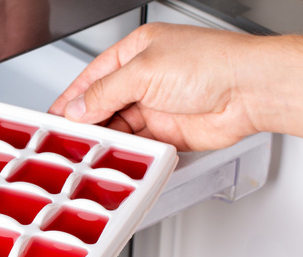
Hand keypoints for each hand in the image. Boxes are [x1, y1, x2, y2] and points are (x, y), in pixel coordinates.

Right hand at [49, 23, 302, 150]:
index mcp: (135, 53)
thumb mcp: (143, 71)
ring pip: (119, 129)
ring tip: (88, 153)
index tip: (51, 118)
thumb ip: (105, 92)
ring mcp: (156, 107)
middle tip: (67, 141)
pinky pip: (139, 147)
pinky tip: (116, 158)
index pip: (91, 78)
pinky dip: (127, 154)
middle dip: (86, 124)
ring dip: (105, 141)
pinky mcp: (169, 133)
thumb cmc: (212, 64)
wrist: (251, 91)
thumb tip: (78, 108)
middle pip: (103, 106)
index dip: (70, 99)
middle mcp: (144, 79)